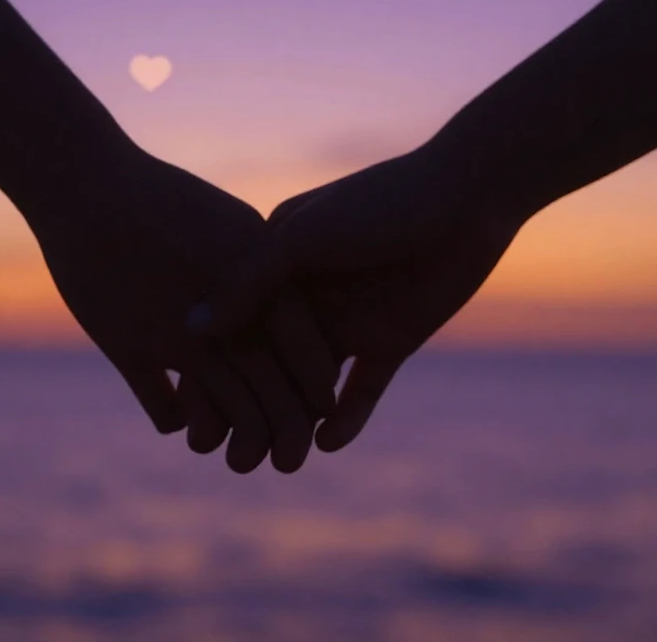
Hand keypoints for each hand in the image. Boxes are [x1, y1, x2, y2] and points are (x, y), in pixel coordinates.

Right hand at [20, 144, 337, 472]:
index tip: (316, 410)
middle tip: (288, 461)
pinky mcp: (130, 350)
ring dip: (237, 446)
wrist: (88, 183)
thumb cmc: (164, 200)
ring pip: (229, 419)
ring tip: (234, 456)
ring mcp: (179, 338)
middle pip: (279, 402)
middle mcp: (230, 318)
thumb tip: (284, 310)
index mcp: (264, 286)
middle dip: (289, 440)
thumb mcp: (232, 229)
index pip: (313, 362)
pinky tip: (179, 417)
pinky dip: (177, 421)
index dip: (317, 395)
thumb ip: (265, 271)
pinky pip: (165, 410)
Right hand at [187, 147, 530, 451]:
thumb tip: (191, 331)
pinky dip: (346, 419)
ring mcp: (348, 322)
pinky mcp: (390, 342)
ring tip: (276, 460)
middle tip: (228, 457)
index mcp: (274, 264)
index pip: (232, 328)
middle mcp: (305, 298)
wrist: (467, 197)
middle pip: (266, 366)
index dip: (210, 373)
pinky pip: (360, 391)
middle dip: (248, 412)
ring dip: (292, 422)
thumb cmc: (377, 204)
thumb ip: (249, 283)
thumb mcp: (301, 237)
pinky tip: (328, 444)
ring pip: (309, 386)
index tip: (189, 419)